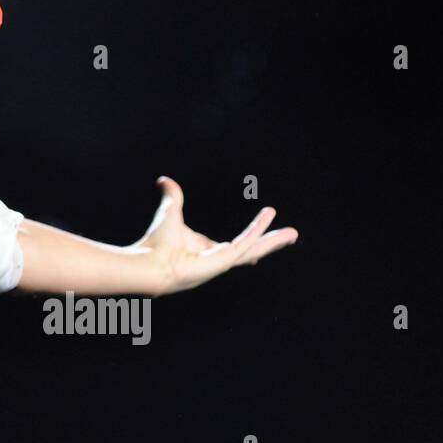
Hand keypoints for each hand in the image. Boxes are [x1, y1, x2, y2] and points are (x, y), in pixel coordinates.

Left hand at [129, 176, 299, 295]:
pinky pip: (244, 243)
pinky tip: (268, 219)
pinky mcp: (222, 261)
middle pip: (250, 249)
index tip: (258, 238)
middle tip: (292, 234)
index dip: (249, 240)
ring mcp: (221, 261)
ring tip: (293, 233)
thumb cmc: (155, 243)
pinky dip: (256, 230)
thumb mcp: (170, 212)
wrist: (149, 262)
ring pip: (253, 249)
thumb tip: (164, 180)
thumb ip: (172, 196)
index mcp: (205, 250)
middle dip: (271, 242)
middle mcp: (216, 258)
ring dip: (273, 241)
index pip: (233, 246)